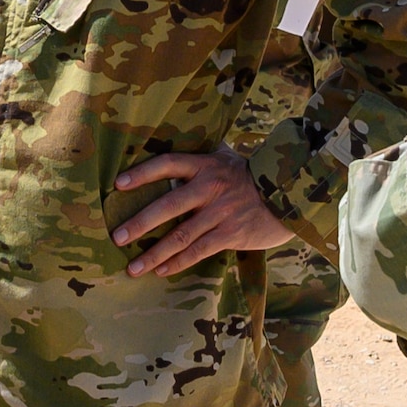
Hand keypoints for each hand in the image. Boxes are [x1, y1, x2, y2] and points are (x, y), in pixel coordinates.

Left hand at [110, 147, 294, 275]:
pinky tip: (161, 271)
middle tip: (117, 237)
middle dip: (139, 223)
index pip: (167, 164)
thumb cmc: (250, 174)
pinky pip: (198, 251)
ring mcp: (220, 213)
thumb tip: (179, 135)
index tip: (118, 184)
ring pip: (180, 236)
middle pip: (167, 206)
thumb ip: (202, 154)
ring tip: (133, 268)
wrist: (289, 194)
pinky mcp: (231, 234)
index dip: (142, 174)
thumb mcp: (227, 156)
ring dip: (154, 254)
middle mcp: (209, 188)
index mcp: (205, 165)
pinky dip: (178, 263)